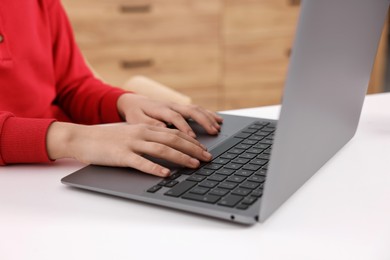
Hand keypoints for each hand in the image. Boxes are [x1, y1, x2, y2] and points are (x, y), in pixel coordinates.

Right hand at [46, 122, 212, 176]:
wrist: (81, 138)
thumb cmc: (106, 138)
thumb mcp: (130, 133)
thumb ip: (148, 138)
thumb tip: (167, 147)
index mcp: (145, 127)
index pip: (174, 133)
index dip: (191, 141)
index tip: (203, 149)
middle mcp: (141, 133)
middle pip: (173, 140)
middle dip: (193, 149)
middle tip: (207, 158)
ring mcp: (131, 143)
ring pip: (162, 149)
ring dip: (181, 158)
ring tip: (194, 165)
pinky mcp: (121, 155)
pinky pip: (141, 162)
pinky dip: (155, 168)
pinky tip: (165, 174)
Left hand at [116, 94, 222, 137]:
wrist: (133, 102)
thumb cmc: (135, 113)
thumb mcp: (136, 120)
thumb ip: (149, 124)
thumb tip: (162, 128)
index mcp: (161, 109)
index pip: (175, 117)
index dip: (185, 127)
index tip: (192, 137)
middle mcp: (171, 105)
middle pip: (191, 111)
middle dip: (204, 122)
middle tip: (213, 132)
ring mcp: (178, 105)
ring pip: (196, 109)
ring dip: (208, 118)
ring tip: (217, 128)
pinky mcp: (181, 107)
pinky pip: (197, 109)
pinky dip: (209, 114)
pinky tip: (218, 120)